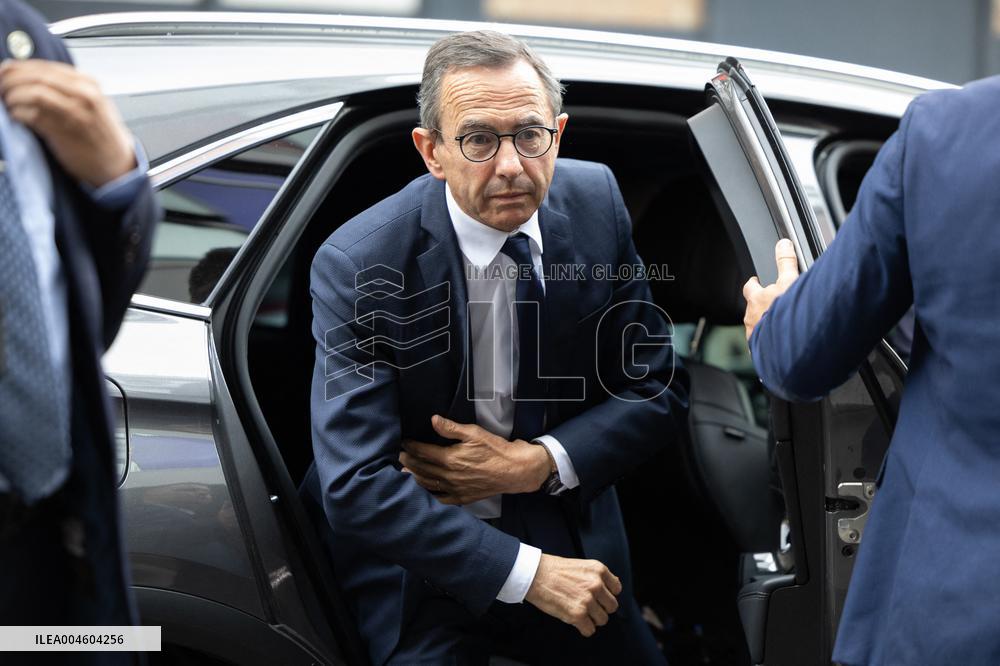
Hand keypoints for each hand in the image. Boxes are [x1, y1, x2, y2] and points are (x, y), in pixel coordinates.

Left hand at [0, 59, 134, 187]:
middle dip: (11, 79)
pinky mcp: (65, 133)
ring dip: (13, 96)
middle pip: (37, 76)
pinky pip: (33, 116)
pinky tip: (16, 117)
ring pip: (34, 93)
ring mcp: (75, 113)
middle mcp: (83, 95)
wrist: (117, 163)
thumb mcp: (92, 103)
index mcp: (88, 84)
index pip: (44, 66)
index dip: (18, 67)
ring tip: (8, 102)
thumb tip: (30, 77)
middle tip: (0, 86)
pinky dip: (18, 114)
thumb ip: (68, 88)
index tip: (4, 71)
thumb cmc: (101, 135)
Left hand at [399, 415, 550, 503]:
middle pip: (421, 469)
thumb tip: (433, 420)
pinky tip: (424, 489)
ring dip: (414, 477)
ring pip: (427, 484)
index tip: (403, 442)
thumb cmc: (495, 449)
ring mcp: (454, 489)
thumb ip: (451, 428)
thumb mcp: (474, 433)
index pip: (422, 452)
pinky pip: (439, 498)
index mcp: (450, 458)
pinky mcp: (461, 498)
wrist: (514, 471)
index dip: (411, 446)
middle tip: (400, 456)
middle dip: (408, 461)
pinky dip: (428, 493)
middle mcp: (448, 476)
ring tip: (406, 471)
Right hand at [525, 554, 621, 636]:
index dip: (606, 594)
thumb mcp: (581, 565)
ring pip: (602, 620)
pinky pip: (590, 630)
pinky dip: (583, 628)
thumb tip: (613, 586)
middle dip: (600, 608)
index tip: (598, 597)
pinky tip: (574, 620)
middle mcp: (596, 585)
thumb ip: (597, 576)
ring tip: (579, 613)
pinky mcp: (578, 615)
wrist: (534, 574)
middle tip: (588, 607)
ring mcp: (588, 600)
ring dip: (592, 619)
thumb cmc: (553, 570)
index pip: (616, 589)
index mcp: (598, 570)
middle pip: (612, 606)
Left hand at [742, 238, 800, 340]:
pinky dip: (772, 343)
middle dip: (761, 307)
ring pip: (758, 329)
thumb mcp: (790, 281)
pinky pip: (765, 347)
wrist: (790, 346)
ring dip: (766, 327)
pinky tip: (782, 344)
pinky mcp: (763, 352)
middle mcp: (751, 319)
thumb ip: (786, 262)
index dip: (753, 284)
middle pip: (753, 310)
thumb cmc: (789, 313)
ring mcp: (756, 337)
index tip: (756, 281)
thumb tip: (783, 244)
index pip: (749, 288)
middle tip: (772, 306)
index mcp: (756, 300)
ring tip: (780, 327)